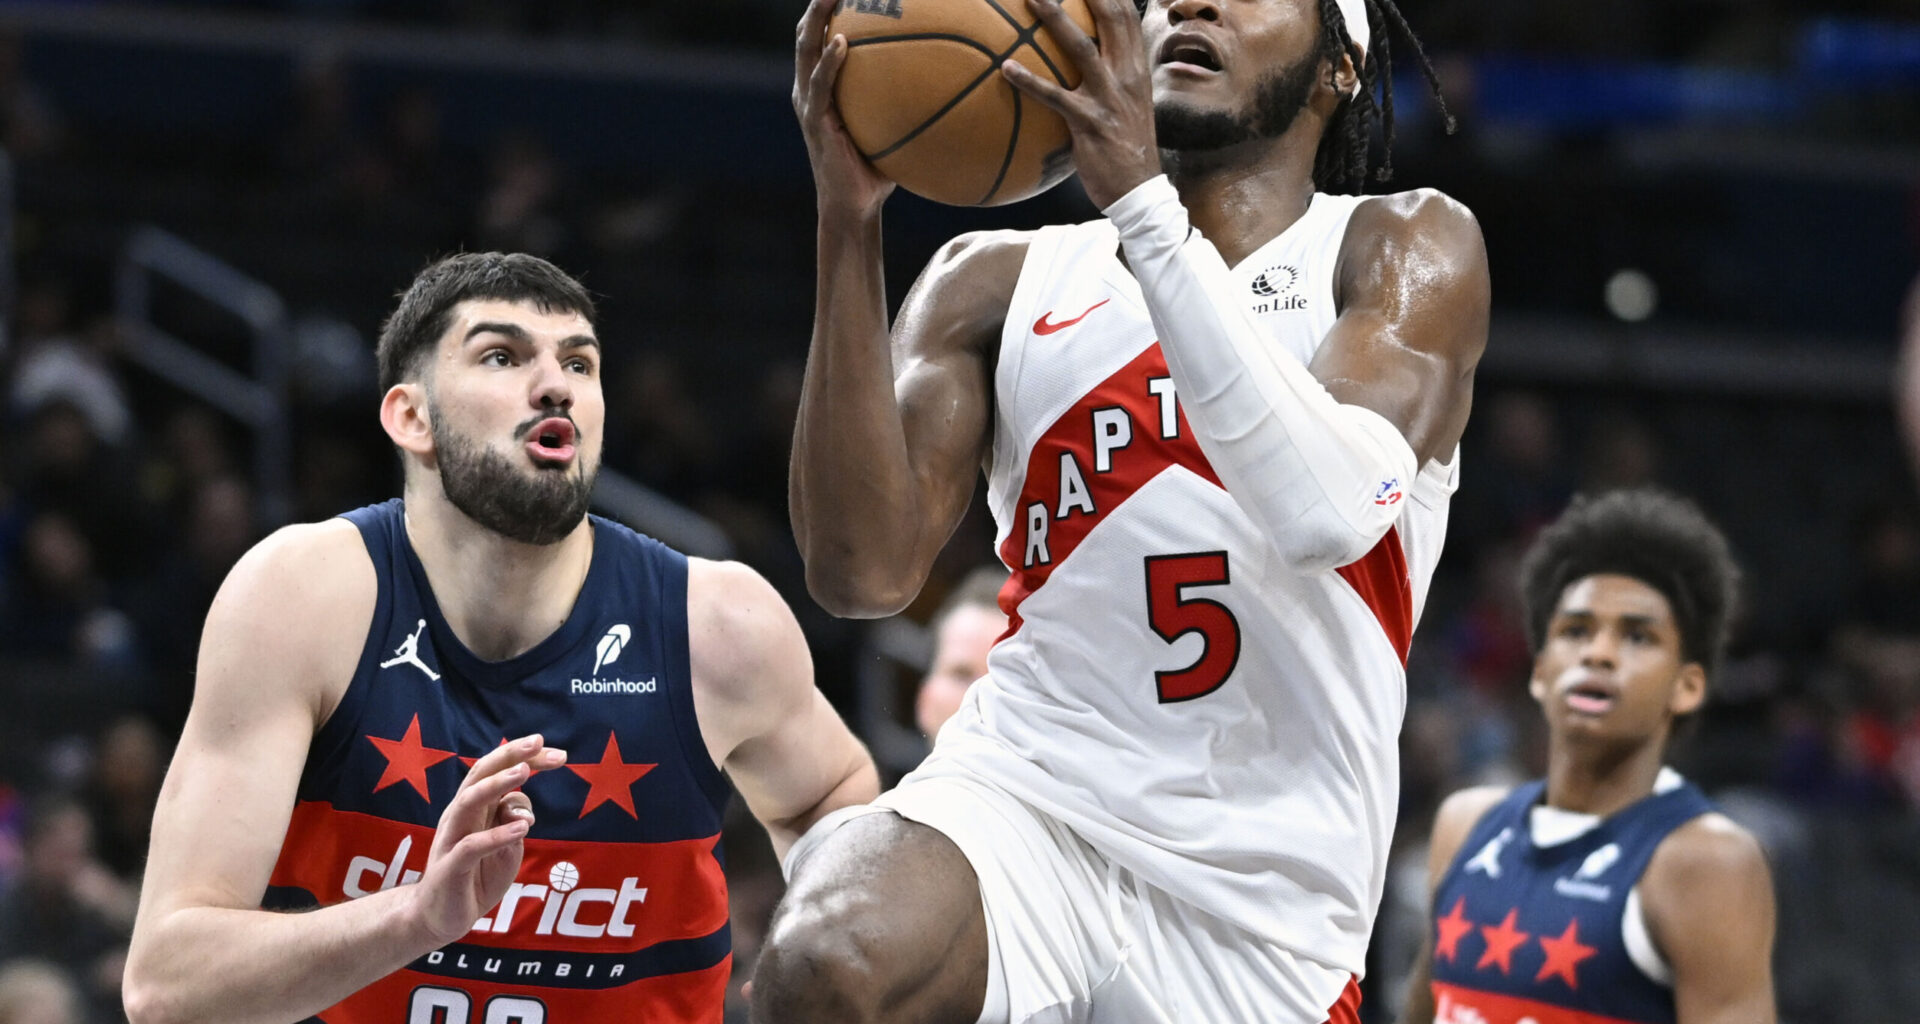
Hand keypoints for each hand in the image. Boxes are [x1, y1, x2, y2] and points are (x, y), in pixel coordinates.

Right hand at [409, 734, 565, 944]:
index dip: (525, 758)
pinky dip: (497, 835)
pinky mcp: (450, 868)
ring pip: (470, 801)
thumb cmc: (476, 876)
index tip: (558, 753)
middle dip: (509, 756)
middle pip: (480, 774)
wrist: (440, 917)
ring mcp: (452, 840)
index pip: (496, 771)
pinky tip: (522, 828)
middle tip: (538, 742)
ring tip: (524, 772)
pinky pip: (471, 846)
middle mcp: (460, 816)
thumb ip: (514, 822)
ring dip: (497, 784)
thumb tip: (525, 807)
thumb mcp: (506, 847)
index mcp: (474, 807)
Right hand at [793, 0, 895, 216]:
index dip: (831, 10)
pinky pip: (820, 85)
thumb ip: (908, 101)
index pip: (824, 37)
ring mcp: (808, 103)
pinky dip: (829, 62)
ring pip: (806, 50)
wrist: (854, 206)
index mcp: (823, 86)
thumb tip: (954, 79)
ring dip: (817, 19)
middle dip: (820, 4)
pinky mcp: (814, 121)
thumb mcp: (892, 128)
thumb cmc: (878, 168)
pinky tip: (842, 43)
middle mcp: (809, 89)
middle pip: (808, 33)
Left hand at [1000, 0, 1159, 208]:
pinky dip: (1029, 81)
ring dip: (1055, 19)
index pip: (1127, 16)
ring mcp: (1109, 98)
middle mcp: (1127, 76)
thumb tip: (1088, 58)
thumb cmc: (1127, 147)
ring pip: (1081, 48)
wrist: (1139, 190)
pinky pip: (1055, 97)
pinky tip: (1005, 68)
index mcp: (1136, 68)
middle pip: (1111, 19)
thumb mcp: (1129, 103)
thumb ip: (1113, 76)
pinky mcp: (1089, 123)